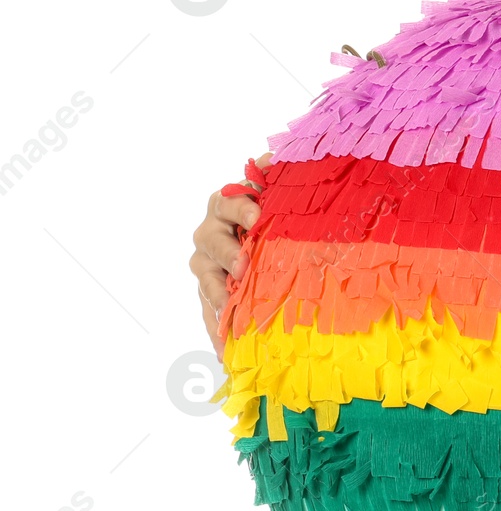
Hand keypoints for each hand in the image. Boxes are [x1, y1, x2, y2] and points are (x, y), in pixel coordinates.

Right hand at [190, 150, 272, 357]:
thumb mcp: (286, 195)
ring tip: (230, 315)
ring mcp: (210, 266)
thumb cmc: (284, 214)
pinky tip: (228, 355)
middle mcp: (213, 233)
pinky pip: (210, 314)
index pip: (227, 201)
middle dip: (227, 254)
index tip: (257, 214)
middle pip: (210, 241)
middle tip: (244, 266)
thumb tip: (278, 156)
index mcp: (229, 204)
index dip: (240, 207)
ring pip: (205, 280)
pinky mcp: (213, 295)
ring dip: (218, 296)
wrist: (275, 238)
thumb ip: (281, 176)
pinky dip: (219, 333)